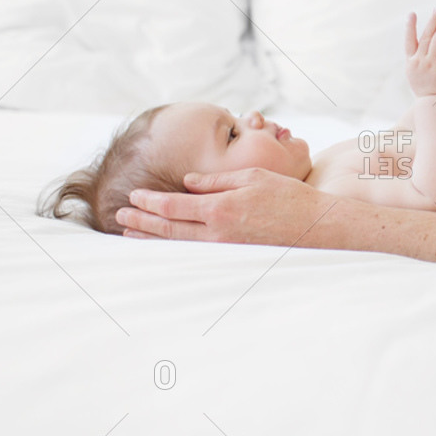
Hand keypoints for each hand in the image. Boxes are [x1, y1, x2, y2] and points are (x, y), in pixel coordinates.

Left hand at [115, 167, 335, 245]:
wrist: (317, 228)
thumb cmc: (289, 197)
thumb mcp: (253, 177)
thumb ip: (216, 180)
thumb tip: (187, 183)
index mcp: (221, 207)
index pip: (174, 206)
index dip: (150, 202)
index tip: (133, 197)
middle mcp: (218, 232)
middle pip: (170, 228)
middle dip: (142, 222)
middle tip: (119, 217)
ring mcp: (225, 249)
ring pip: (179, 244)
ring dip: (152, 239)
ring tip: (130, 234)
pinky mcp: (233, 258)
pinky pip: (195, 253)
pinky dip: (175, 248)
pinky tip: (165, 246)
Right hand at [405, 6, 435, 96]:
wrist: (432, 103)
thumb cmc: (424, 85)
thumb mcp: (415, 71)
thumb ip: (420, 55)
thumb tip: (432, 41)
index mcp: (411, 61)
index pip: (409, 41)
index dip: (410, 27)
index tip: (412, 14)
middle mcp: (420, 61)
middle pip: (426, 37)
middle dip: (432, 21)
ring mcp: (432, 66)